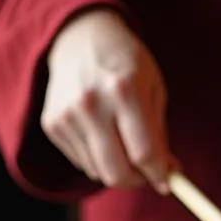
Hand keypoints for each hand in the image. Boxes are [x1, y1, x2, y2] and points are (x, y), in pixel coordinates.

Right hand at [41, 8, 169, 190]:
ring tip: (121, 140)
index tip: (166, 183)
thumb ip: (159, 134)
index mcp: (124, 89)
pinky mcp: (52, 123)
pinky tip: (99, 130)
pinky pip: (82, 162)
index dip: (158, 174)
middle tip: (145, 174)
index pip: (143, 152)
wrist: (79, 37)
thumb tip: (168, 175)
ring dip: (116, 167)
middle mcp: (92, 102)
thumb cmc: (126, 65)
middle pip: (116, 172)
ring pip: (99, 171)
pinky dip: (97, 157)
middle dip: (136, 181)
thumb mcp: (153, 88)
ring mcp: (68, 114)